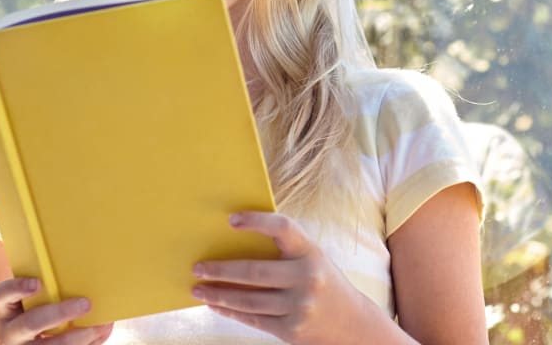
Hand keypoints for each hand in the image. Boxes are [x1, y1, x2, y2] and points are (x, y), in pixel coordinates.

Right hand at [0, 277, 113, 344]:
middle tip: (86, 304)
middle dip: (60, 313)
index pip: (1, 294)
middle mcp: (10, 332)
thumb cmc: (40, 313)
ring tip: (98, 327)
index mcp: (7, 309)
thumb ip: (51, 289)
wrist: (33, 343)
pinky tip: (99, 334)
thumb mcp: (35, 302)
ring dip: (77, 337)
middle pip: (30, 323)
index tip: (37, 283)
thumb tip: (90, 278)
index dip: (17, 287)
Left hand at [191, 212, 386, 344]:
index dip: (257, 222)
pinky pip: (253, 319)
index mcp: (311, 252)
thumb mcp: (312, 258)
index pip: (283, 228)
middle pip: (254, 272)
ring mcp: (300, 306)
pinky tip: (217, 304)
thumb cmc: (322, 282)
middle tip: (198, 267)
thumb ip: (283, 250)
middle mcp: (307, 278)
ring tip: (199, 288)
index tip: (231, 220)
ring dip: (219, 294)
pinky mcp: (292, 330)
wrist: (353, 325)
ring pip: (249, 300)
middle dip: (221, 270)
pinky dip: (231, 311)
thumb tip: (234, 243)